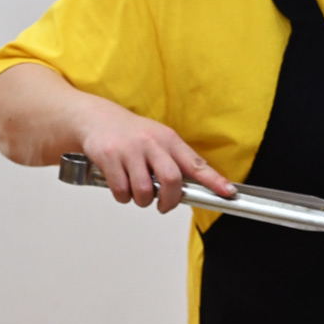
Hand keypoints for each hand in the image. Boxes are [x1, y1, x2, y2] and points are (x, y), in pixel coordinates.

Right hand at [76, 97, 234, 212]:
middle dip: (169, 201)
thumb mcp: (157, 139)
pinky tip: (122, 187)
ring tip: (137, 192)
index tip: (228, 193)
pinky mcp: (110, 158)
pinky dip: (123, 196)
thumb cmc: (130, 133)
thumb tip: (192, 187)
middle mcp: (151, 143)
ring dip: (142, 200)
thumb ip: (174, 161)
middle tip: (163, 205)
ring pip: (145, 191)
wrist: (95, 118)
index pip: (196, 163)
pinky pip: (122, 191)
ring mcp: (130, 150)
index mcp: (168, 139)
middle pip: (171, 181)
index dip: (214, 180)